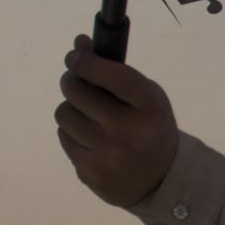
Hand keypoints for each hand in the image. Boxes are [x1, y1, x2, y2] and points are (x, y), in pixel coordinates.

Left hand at [57, 33, 180, 206]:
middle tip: (77, 83)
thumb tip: (78, 43)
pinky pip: (64, 139)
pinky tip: (90, 138)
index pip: (110, 74)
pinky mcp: (90, 173)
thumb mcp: (144, 96)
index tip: (75, 56)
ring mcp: (106, 156)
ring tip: (87, 115)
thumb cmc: (150, 127)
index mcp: (148, 107)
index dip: (85, 61)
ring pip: (63, 115)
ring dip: (71, 110)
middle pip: (76, 92)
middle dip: (72, 81)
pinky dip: (72, 133)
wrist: (162, 180)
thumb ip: (113, 70)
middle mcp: (127, 132)